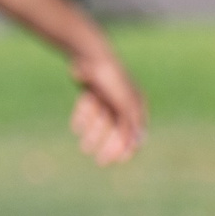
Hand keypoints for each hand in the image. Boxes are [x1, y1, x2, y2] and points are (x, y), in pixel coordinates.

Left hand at [68, 42, 147, 166]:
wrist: (89, 54)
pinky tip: (76, 127)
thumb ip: (129, 123)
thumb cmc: (109, 79)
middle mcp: (124, 101)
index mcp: (136, 103)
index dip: (127, 147)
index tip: (118, 161)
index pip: (135, 131)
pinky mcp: (93, 92)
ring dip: (95, 135)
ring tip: (84, 148)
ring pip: (102, 121)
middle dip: (109, 145)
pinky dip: (84, 118)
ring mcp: (108, 96)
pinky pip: (89, 111)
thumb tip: (138, 143)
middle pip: (117, 129)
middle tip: (100, 161)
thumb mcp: (121, 103)